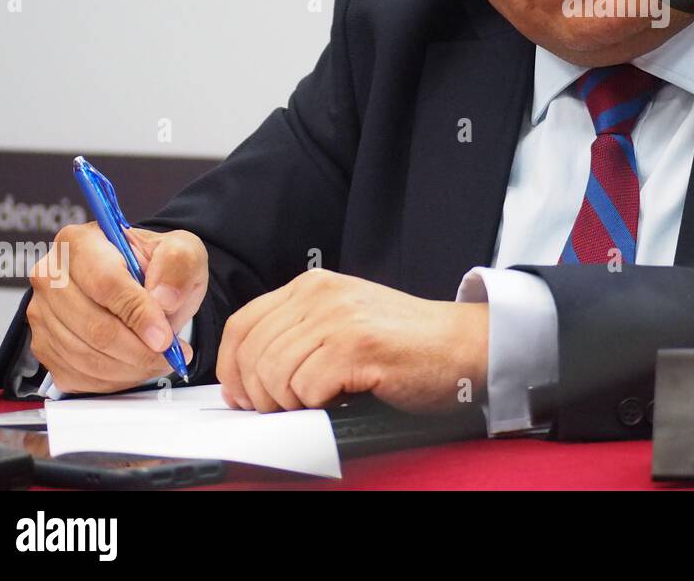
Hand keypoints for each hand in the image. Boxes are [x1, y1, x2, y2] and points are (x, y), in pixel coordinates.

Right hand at [26, 222, 206, 392]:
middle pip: (92, 325)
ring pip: (84, 355)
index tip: (164, 337)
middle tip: (170, 354)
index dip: (137, 314)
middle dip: (138, 349)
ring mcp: (42, 313)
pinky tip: (136, 367)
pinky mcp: (44, 345)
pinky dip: (113, 379)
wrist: (145, 283)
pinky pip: (77, 374)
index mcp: (80, 242)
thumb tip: (164, 299)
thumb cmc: (158, 265)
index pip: (105, 284)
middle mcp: (51, 276)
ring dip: (129, 367)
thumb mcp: (183, 251)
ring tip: (160, 361)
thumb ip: (178, 265)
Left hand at [215, 268, 488, 414]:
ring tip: (320, 401)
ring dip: (291, 402)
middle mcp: (321, 294)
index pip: (241, 325)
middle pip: (252, 354)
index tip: (242, 395)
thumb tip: (247, 374)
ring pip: (273, 374)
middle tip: (288, 408)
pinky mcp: (356, 346)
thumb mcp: (341, 321)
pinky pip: (306, 388)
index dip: (231, 369)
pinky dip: (317, 405)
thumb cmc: (406, 343)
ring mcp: (339, 318)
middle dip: (260, 395)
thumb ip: (298, 332)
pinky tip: (340, 398)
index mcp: (312, 286)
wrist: (461, 344)